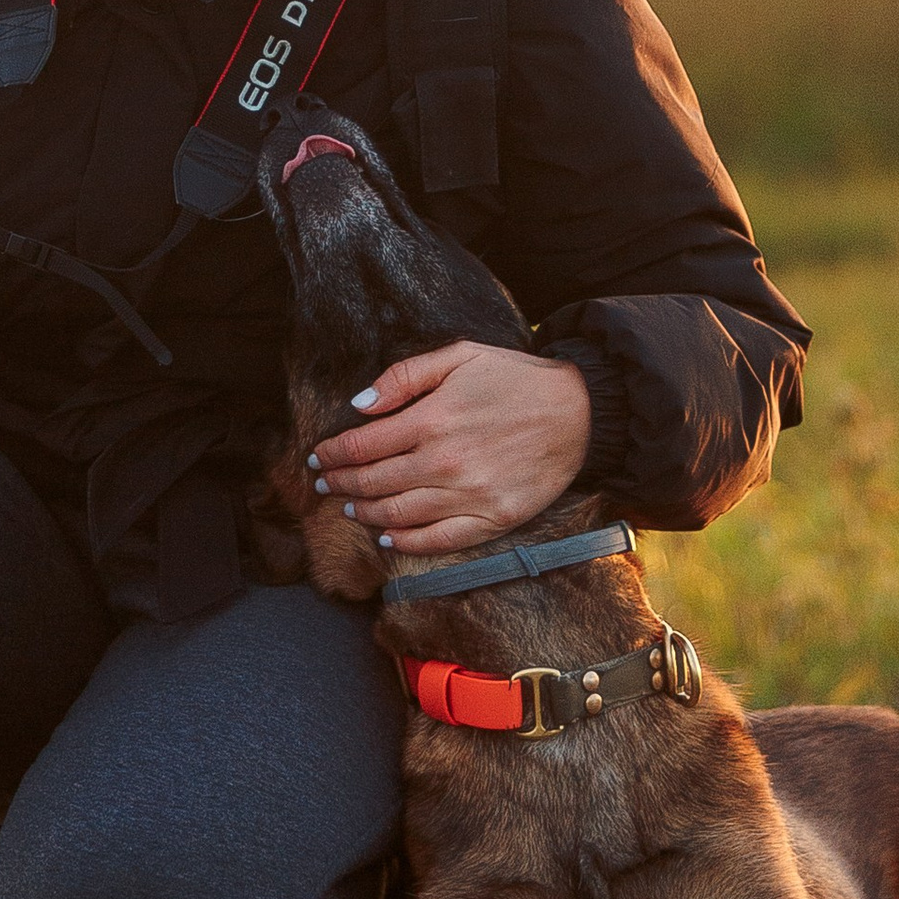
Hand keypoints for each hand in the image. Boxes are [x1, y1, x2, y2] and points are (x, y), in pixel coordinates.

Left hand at [309, 342, 592, 560]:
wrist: (579, 411)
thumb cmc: (516, 378)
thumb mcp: (459, 355)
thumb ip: (404, 376)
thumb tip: (359, 404)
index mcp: (431, 420)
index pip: (362, 445)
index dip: (333, 454)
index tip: (318, 457)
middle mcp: (443, 463)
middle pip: (373, 483)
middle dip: (341, 484)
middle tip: (325, 485)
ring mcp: (468, 496)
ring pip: (398, 514)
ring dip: (365, 513)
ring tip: (350, 509)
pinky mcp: (492, 520)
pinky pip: (438, 540)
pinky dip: (405, 543)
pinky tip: (387, 537)